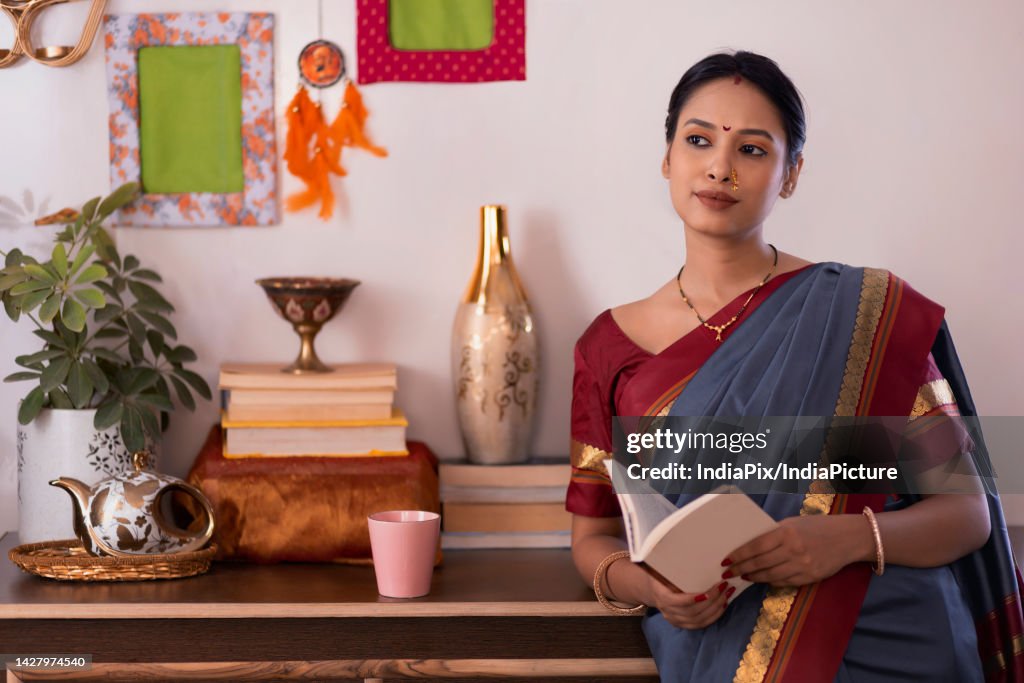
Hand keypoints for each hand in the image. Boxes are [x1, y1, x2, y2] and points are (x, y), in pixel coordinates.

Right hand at [644, 574, 733, 629]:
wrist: (653, 588)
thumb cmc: (661, 574)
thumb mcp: (663, 569)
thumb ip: (672, 565)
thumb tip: (686, 551)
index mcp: (662, 596)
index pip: (678, 602)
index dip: (693, 599)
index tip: (707, 592)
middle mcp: (668, 611)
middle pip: (692, 612)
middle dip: (711, 601)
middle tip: (723, 587)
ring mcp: (675, 620)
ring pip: (699, 620)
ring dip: (715, 608)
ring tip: (726, 595)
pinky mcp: (683, 624)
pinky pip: (701, 624)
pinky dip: (714, 616)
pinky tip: (722, 606)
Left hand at [722, 514, 869, 587]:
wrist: (847, 538)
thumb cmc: (816, 527)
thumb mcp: (792, 524)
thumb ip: (773, 534)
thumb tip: (750, 546)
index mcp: (786, 532)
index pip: (755, 546)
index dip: (738, 555)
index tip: (726, 560)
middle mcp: (793, 550)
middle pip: (760, 562)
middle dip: (741, 568)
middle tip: (728, 572)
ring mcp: (802, 565)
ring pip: (770, 575)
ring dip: (753, 577)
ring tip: (743, 576)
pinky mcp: (809, 577)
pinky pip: (784, 582)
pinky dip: (770, 581)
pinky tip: (762, 579)